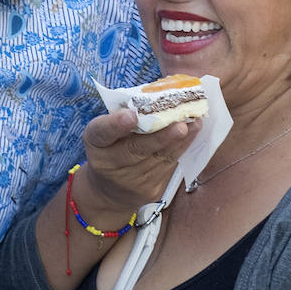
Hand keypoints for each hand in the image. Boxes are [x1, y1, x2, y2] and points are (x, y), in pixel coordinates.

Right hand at [80, 112, 202, 216]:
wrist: (109, 191)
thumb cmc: (110, 149)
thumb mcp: (106, 132)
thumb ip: (123, 117)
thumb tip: (156, 97)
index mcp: (96, 143)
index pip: (102, 132)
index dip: (116, 124)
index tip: (131, 115)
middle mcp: (110, 164)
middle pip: (136, 149)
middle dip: (161, 136)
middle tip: (180, 124)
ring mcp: (131, 181)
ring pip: (159, 158)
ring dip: (179, 140)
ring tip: (194, 124)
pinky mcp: (150, 190)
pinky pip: (168, 166)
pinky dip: (182, 148)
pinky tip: (192, 135)